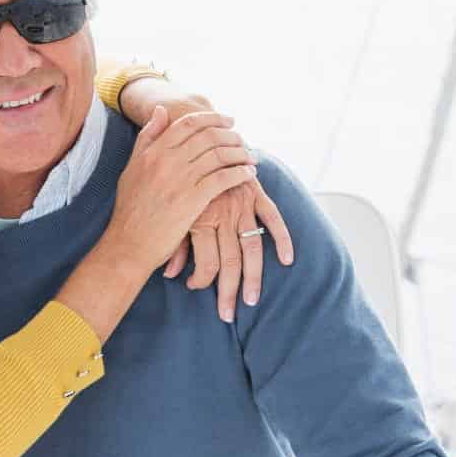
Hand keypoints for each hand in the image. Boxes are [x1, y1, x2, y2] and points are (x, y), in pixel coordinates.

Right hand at [106, 107, 257, 270]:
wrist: (128, 244)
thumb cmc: (130, 209)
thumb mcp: (132, 167)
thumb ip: (147, 137)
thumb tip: (161, 110)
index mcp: (153, 151)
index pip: (188, 123)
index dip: (213, 118)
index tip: (228, 121)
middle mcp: (167, 161)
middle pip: (208, 136)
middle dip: (231, 134)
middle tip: (242, 139)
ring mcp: (180, 181)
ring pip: (218, 155)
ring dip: (239, 153)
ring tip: (249, 156)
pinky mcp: (192, 201)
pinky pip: (223, 179)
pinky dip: (239, 173)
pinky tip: (248, 174)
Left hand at [169, 176, 295, 322]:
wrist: (197, 141)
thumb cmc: (183, 181)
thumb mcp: (175, 211)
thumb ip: (175, 243)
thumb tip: (169, 275)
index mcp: (198, 218)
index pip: (205, 262)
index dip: (200, 281)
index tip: (192, 288)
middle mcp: (221, 214)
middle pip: (228, 261)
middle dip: (227, 291)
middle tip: (227, 315)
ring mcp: (240, 204)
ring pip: (250, 247)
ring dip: (253, 277)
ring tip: (251, 300)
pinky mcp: (254, 192)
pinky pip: (272, 217)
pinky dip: (281, 237)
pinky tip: (286, 259)